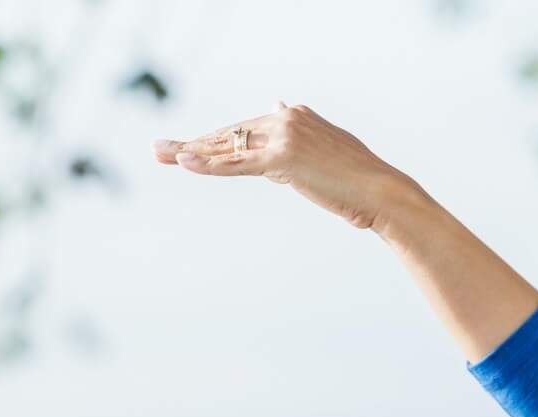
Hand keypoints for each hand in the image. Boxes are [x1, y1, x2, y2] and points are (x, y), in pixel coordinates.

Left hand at [151, 102, 416, 232]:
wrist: (379, 191)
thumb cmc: (355, 179)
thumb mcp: (323, 146)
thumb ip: (297, 130)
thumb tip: (275, 103)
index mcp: (293, 115)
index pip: (243, 130)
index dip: (212, 142)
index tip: (186, 149)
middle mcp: (285, 118)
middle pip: (228, 134)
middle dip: (192, 144)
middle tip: (158, 149)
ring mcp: (283, 137)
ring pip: (227, 147)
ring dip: (190, 153)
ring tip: (161, 154)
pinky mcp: (282, 159)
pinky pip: (237, 164)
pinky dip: (209, 164)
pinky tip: (185, 162)